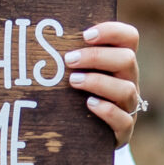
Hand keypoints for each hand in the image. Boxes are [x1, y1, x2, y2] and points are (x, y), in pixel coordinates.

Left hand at [67, 21, 145, 145]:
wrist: (82, 134)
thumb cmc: (74, 93)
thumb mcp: (75, 70)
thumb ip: (69, 53)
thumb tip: (34, 31)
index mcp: (119, 61)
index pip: (129, 37)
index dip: (111, 31)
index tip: (85, 35)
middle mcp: (128, 80)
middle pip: (127, 59)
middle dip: (96, 57)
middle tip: (69, 60)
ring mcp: (127, 106)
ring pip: (126, 89)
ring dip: (98, 82)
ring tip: (73, 81)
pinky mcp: (123, 130)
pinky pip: (124, 120)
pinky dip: (107, 111)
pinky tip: (89, 104)